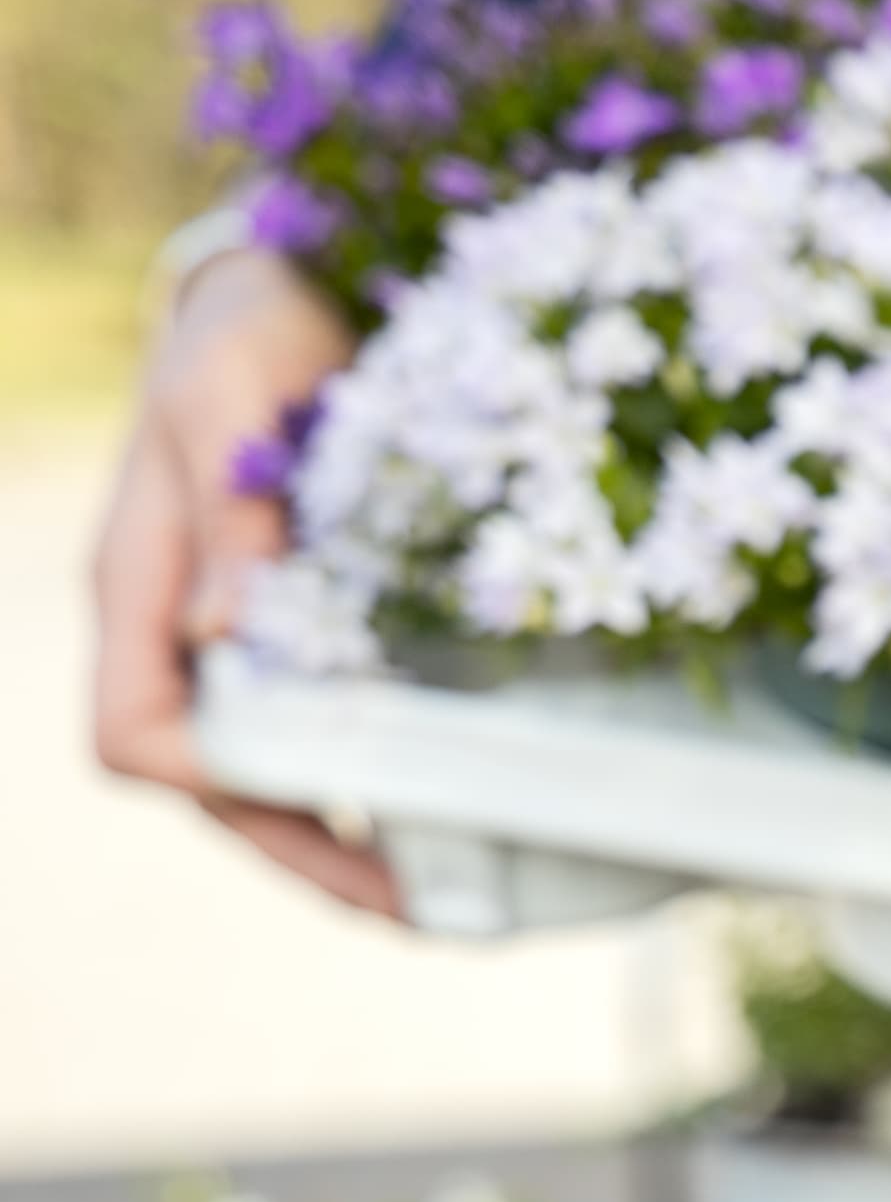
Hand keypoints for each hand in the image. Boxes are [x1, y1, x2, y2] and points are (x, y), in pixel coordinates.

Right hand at [88, 248, 400, 914]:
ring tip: (441, 893)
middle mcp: (176, 627)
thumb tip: (226, 627)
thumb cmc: (243, 333)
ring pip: (264, 769)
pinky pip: (311, 721)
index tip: (310, 808)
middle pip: (212, 781)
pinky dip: (365, 775)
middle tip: (416, 910)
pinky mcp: (290, 618)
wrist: (275, 291)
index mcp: (140, 588)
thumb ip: (230, 513)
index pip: (138, 734)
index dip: (212, 783)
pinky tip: (437, 803)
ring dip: (339, 836)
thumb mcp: (231, 402)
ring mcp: (229, 630)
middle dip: (303, 852)